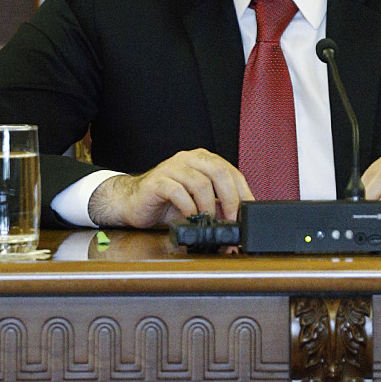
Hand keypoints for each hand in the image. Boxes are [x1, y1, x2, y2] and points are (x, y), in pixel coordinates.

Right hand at [86, 150, 253, 228]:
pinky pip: (178, 192)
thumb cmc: (166, 203)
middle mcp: (189, 159)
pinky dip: (189, 208)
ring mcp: (172, 168)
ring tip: (209, 222)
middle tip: (231, 220)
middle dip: (230, 199)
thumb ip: (216, 205)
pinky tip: (189, 219)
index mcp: (202, 160)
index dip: (243, 192)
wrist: (133, 203)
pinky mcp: (157, 181)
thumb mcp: (197, 203)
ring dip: (208, 207)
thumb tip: (237, 220)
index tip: (247, 213)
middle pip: (219, 172)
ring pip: (200, 183)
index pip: (231, 171)